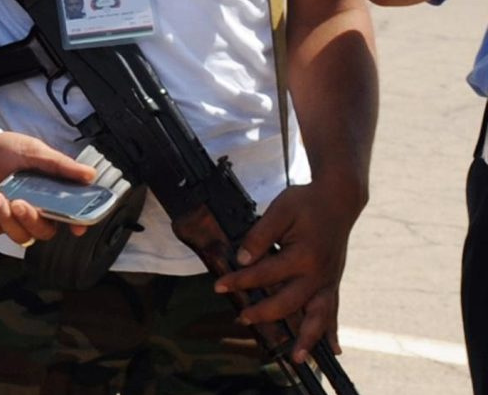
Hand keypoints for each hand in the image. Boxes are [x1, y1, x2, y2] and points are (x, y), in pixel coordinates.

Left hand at [0, 132, 96, 245]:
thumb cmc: (7, 150)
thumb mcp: (33, 150)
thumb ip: (59, 164)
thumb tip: (90, 174)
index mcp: (52, 195)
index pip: (72, 216)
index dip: (78, 224)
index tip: (76, 227)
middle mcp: (36, 211)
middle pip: (44, 232)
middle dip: (31, 220)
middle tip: (19, 203)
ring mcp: (14, 219)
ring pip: (19, 236)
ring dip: (6, 218)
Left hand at [214, 178, 366, 364]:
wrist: (338, 200)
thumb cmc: (306, 203)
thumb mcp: (280, 210)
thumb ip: (259, 235)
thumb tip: (242, 258)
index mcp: (303, 256)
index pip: (265, 274)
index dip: (240, 281)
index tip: (219, 286)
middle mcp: (318, 274)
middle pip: (289, 302)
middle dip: (263, 313)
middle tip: (241, 318)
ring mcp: (328, 281)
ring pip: (319, 316)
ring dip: (308, 339)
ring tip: (298, 358)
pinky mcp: (333, 282)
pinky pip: (334, 311)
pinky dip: (332, 331)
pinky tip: (333, 349)